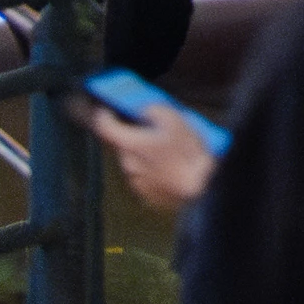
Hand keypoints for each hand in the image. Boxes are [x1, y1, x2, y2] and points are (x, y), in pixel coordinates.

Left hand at [85, 91, 219, 209]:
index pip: (104, 127)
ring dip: (145, 152)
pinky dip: (153, 169)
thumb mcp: (175, 120)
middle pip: (122, 143)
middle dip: (133, 134)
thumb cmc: (187, 154)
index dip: (103, 115)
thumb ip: (154, 110)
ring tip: (169, 149)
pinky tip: (172, 166)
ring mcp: (136, 181)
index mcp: (130, 144)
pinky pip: (144, 176)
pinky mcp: (146, 193)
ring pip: (134, 160)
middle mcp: (128, 164)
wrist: (200, 187)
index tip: (106, 109)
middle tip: (152, 127)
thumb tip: (145, 111)